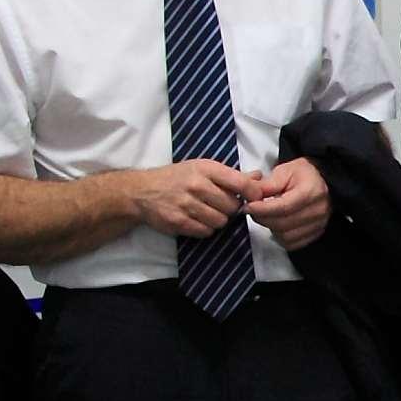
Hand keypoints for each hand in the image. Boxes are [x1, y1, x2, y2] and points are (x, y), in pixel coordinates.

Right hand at [130, 159, 251, 239]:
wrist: (142, 191)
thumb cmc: (176, 178)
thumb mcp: (202, 168)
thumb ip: (231, 175)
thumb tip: (258, 176)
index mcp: (205, 168)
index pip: (241, 183)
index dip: (253, 193)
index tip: (253, 198)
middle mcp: (196, 185)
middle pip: (232, 206)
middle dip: (230, 208)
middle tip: (219, 205)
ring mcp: (186, 204)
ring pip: (220, 221)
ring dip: (217, 220)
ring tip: (206, 212)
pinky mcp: (178, 221)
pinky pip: (206, 231)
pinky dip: (205, 228)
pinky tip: (196, 219)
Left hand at [244, 156, 332, 251]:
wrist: (322, 181)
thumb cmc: (303, 175)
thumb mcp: (283, 171)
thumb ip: (265, 185)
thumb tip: (248, 195)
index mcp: (310, 191)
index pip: (283, 207)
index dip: (262, 209)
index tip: (248, 206)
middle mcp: (318, 210)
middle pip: (283, 224)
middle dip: (263, 218)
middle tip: (253, 210)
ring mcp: (319, 224)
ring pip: (285, 237)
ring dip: (271, 228)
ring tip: (267, 215)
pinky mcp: (316, 234)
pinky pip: (292, 244)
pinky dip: (280, 236)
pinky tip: (278, 224)